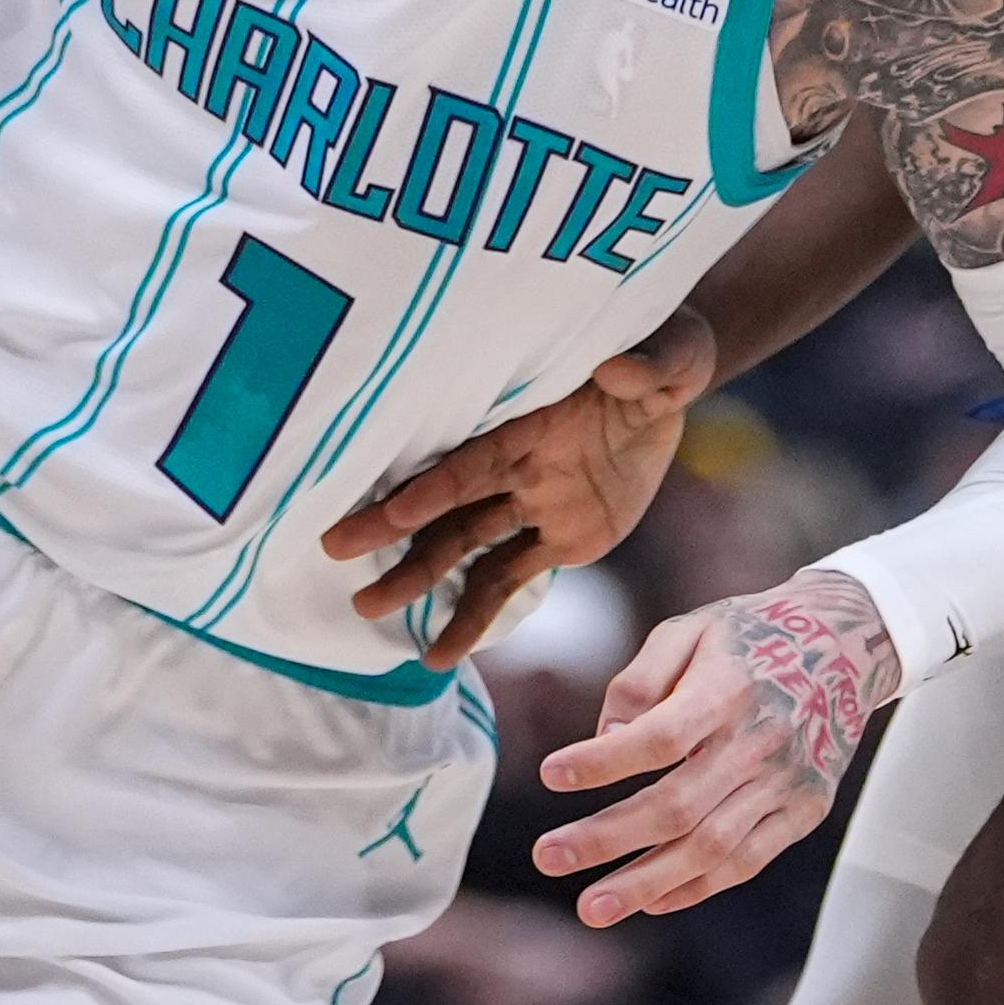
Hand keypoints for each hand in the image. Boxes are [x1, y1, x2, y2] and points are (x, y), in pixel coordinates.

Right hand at [323, 310, 713, 665]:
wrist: (669, 379)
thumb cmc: (664, 349)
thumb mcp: (671, 353)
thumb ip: (649, 366)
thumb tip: (622, 368)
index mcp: (535, 422)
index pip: (477, 460)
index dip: (438, 485)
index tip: (391, 511)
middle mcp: (520, 465)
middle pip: (447, 504)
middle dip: (391, 527)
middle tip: (332, 551)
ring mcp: (534, 503)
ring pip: (463, 548)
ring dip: (418, 579)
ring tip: (368, 611)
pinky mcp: (561, 538)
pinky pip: (511, 579)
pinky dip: (475, 617)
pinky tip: (439, 655)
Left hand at [530, 569, 897, 924]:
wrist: (847, 645)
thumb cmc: (750, 636)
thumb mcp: (692, 630)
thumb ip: (640, 680)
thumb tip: (604, 739)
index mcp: (730, 685)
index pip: (662, 735)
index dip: (604, 760)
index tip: (549, 774)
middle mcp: (762, 738)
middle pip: (678, 804)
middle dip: (607, 837)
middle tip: (547, 857)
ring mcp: (788, 781)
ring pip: (711, 847)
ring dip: (646, 882)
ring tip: (591, 906)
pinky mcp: (806, 810)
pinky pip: (748, 861)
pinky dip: (697, 887)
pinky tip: (650, 901)